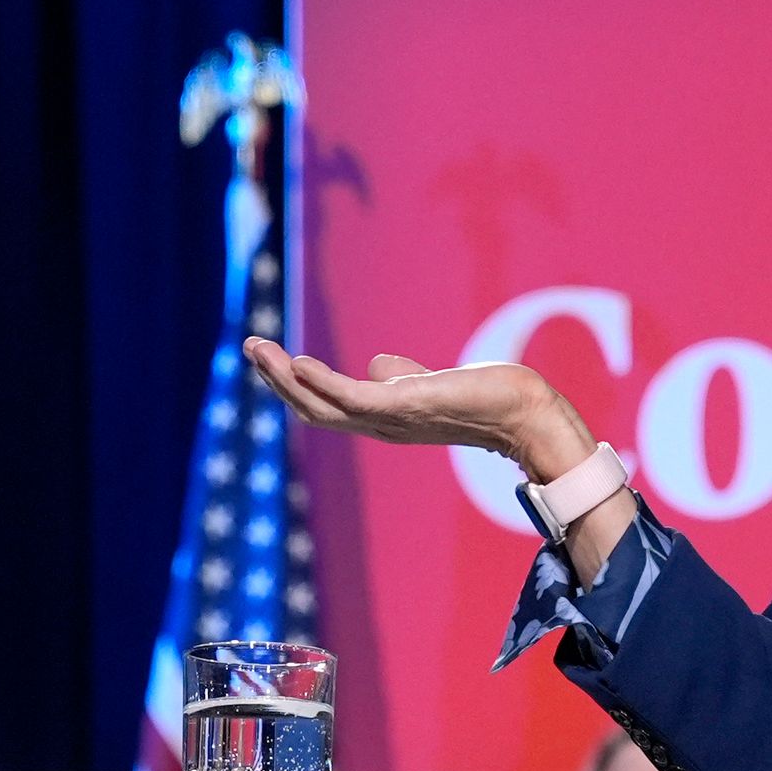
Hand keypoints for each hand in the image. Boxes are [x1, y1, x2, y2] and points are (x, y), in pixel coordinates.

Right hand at [240, 337, 594, 480]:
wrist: (522, 412)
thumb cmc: (484, 398)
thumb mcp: (428, 384)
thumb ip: (400, 376)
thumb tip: (375, 364)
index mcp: (381, 418)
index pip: (325, 405)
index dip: (294, 384)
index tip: (271, 356)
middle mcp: (378, 425)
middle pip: (313, 407)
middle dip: (277, 380)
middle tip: (249, 346)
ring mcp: (388, 419)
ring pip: (321, 405)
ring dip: (285, 378)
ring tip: (258, 348)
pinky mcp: (402, 406)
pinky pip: (350, 398)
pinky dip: (321, 382)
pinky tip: (298, 361)